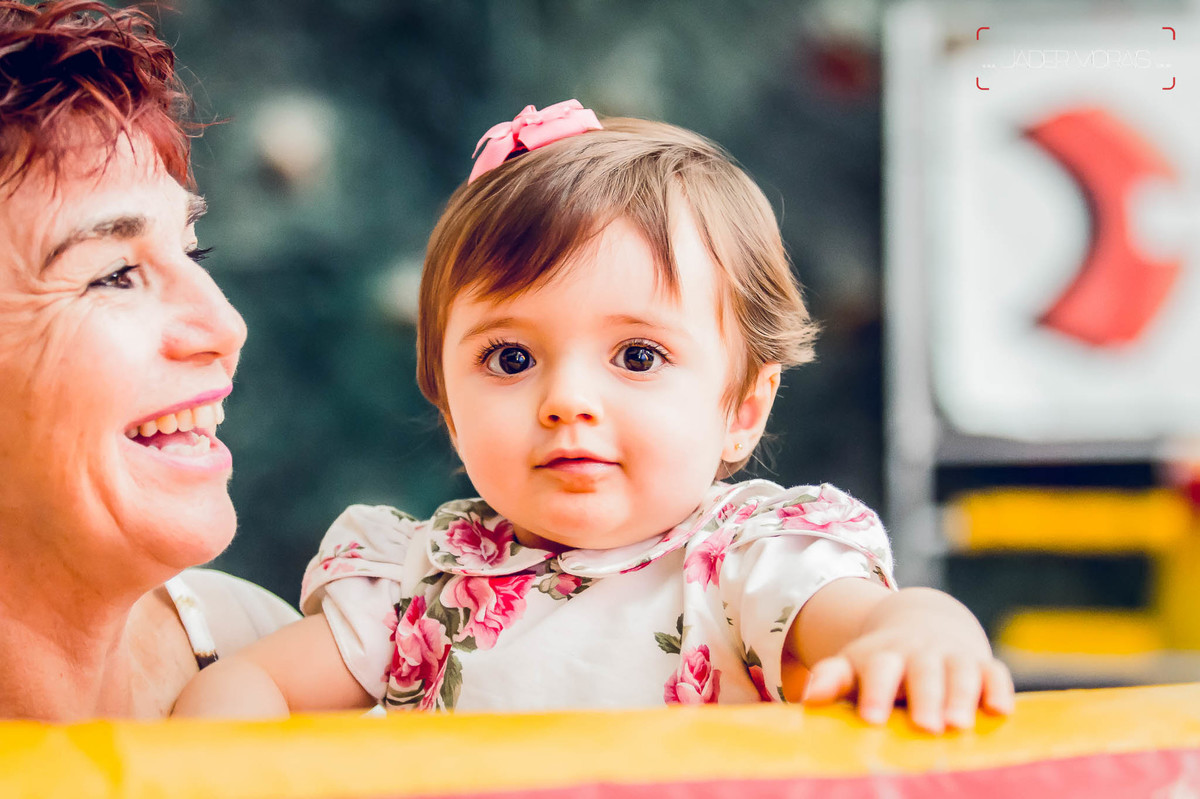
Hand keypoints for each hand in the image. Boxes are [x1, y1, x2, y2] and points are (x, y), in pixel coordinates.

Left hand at [800, 626, 1014, 732]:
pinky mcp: (983, 664)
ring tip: (959, 726)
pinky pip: (994, 672)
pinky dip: (998, 688)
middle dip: (925, 698)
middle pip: (923, 672)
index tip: (872, 719)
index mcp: (884, 656)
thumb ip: (832, 678)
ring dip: (961, 697)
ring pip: (960, 672)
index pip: (879, 670)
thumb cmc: (881, 662)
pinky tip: (999, 711)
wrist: (921, 623)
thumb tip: (809, 697)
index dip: (876, 692)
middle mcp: (920, 654)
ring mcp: (953, 656)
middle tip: (926, 727)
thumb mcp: (854, 665)